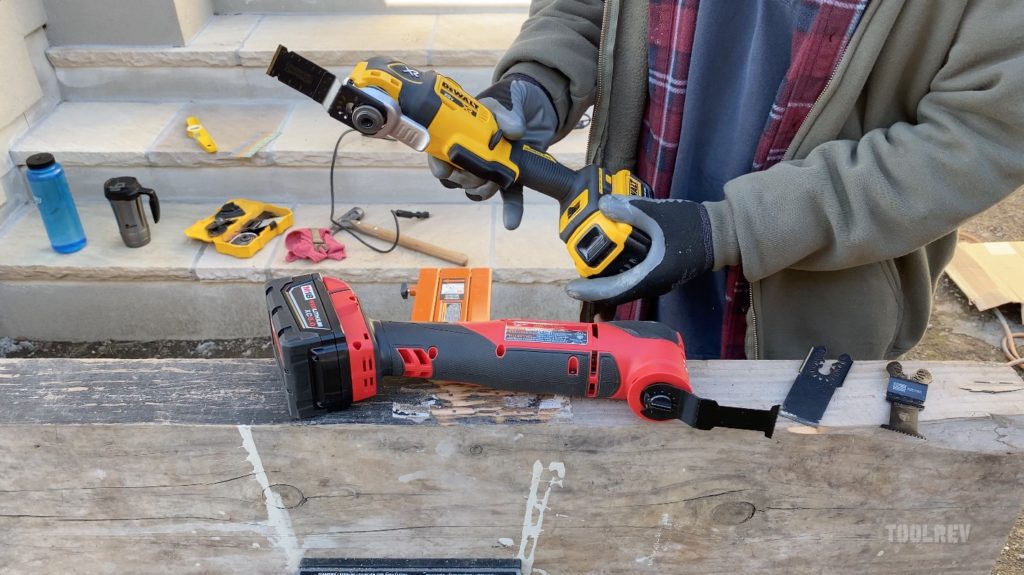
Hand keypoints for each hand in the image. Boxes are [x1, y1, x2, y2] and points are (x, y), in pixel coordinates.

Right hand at [427, 74, 557, 229]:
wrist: (537, 108)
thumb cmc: (512, 99)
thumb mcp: (508, 100)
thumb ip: (509, 113)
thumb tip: (513, 131)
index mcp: (462, 133)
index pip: (439, 155)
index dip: (440, 166)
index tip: (445, 170)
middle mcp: (471, 154)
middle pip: (455, 178)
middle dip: (464, 180)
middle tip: (476, 173)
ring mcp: (490, 167)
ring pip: (475, 189)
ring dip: (482, 190)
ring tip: (495, 183)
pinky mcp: (510, 176)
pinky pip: (508, 197)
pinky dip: (511, 210)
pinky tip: (512, 222)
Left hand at [566, 195, 714, 304]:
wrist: (722, 234)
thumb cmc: (694, 228)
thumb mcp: (660, 215)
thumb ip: (632, 210)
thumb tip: (605, 205)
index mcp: (651, 275)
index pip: (614, 291)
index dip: (590, 291)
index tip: (571, 288)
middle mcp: (652, 284)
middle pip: (616, 293)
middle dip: (594, 287)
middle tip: (576, 275)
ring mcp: (657, 280)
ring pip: (625, 287)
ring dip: (606, 281)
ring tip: (589, 269)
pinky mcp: (660, 273)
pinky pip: (634, 279)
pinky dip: (619, 273)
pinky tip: (611, 260)